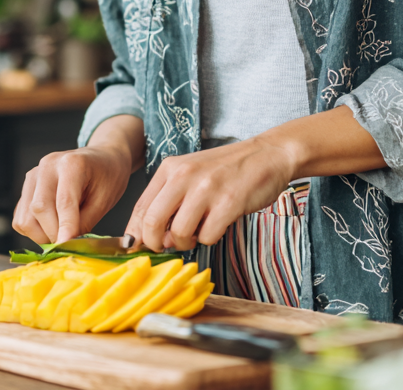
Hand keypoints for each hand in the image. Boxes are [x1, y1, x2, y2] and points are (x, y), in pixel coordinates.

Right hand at [12, 114, 144, 244]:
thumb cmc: (107, 176)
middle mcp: (48, 165)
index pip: (64, 201)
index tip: (66, 247)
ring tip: (62, 232)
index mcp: (72, 163)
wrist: (102, 158)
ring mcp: (33, 175)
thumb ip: (84, 223)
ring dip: (42, 234)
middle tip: (70, 243)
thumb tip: (67, 245)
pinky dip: (34, 230)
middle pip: (39, 208)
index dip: (65, 227)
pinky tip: (52, 225)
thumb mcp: (105, 200)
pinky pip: (21, 218)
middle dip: (53, 233)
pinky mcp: (26, 187)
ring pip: (25, 217)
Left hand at [126, 137, 294, 252]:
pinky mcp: (228, 202)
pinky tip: (218, 223)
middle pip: (152, 223)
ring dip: (187, 243)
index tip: (138, 248)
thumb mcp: (191, 175)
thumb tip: (152, 239)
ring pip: (179, 234)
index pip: (140, 208)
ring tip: (198, 232)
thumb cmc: (226, 170)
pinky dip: (210, 239)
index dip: (136, 235)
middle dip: (156, 244)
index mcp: (170, 168)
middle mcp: (184, 175)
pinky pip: (207, 237)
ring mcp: (206, 189)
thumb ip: (169, 201)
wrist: (267, 154)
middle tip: (169, 246)